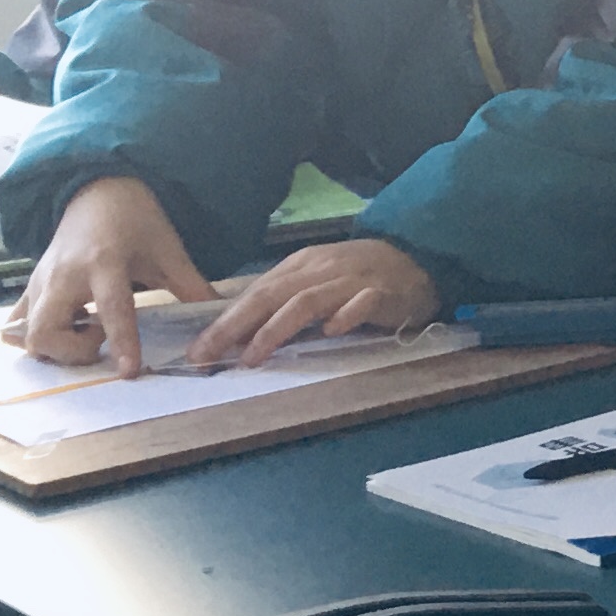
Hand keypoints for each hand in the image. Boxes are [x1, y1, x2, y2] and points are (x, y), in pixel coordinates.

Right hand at [12, 176, 211, 375]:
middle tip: (100, 342)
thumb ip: (192, 288)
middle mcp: (63, 276)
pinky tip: (62, 331)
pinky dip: (33, 338)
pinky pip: (14, 324)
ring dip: (53, 347)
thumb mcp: (169, 250)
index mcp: (103, 263)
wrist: (98, 190)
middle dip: (71, 353)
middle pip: (45, 332)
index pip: (111, 310)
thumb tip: (221, 321)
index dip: (121, 343)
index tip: (128, 373)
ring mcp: (39, 282)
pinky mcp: (29, 287)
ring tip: (84, 332)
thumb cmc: (136, 220)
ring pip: (25, 334)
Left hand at [184, 238, 437, 367]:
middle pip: (270, 296)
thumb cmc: (360, 275)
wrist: (417, 258)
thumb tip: (240, 330)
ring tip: (251, 357)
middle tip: (206, 356)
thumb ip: (285, 300)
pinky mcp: (383, 293)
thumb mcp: (317, 280)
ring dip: (275, 329)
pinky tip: (331, 332)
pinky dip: (345, 317)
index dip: (224, 321)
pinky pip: (362, 304)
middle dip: (233, 327)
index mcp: (300, 265)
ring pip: (306, 302)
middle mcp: (320, 269)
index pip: (255, 293)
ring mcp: (351, 280)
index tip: (198, 350)